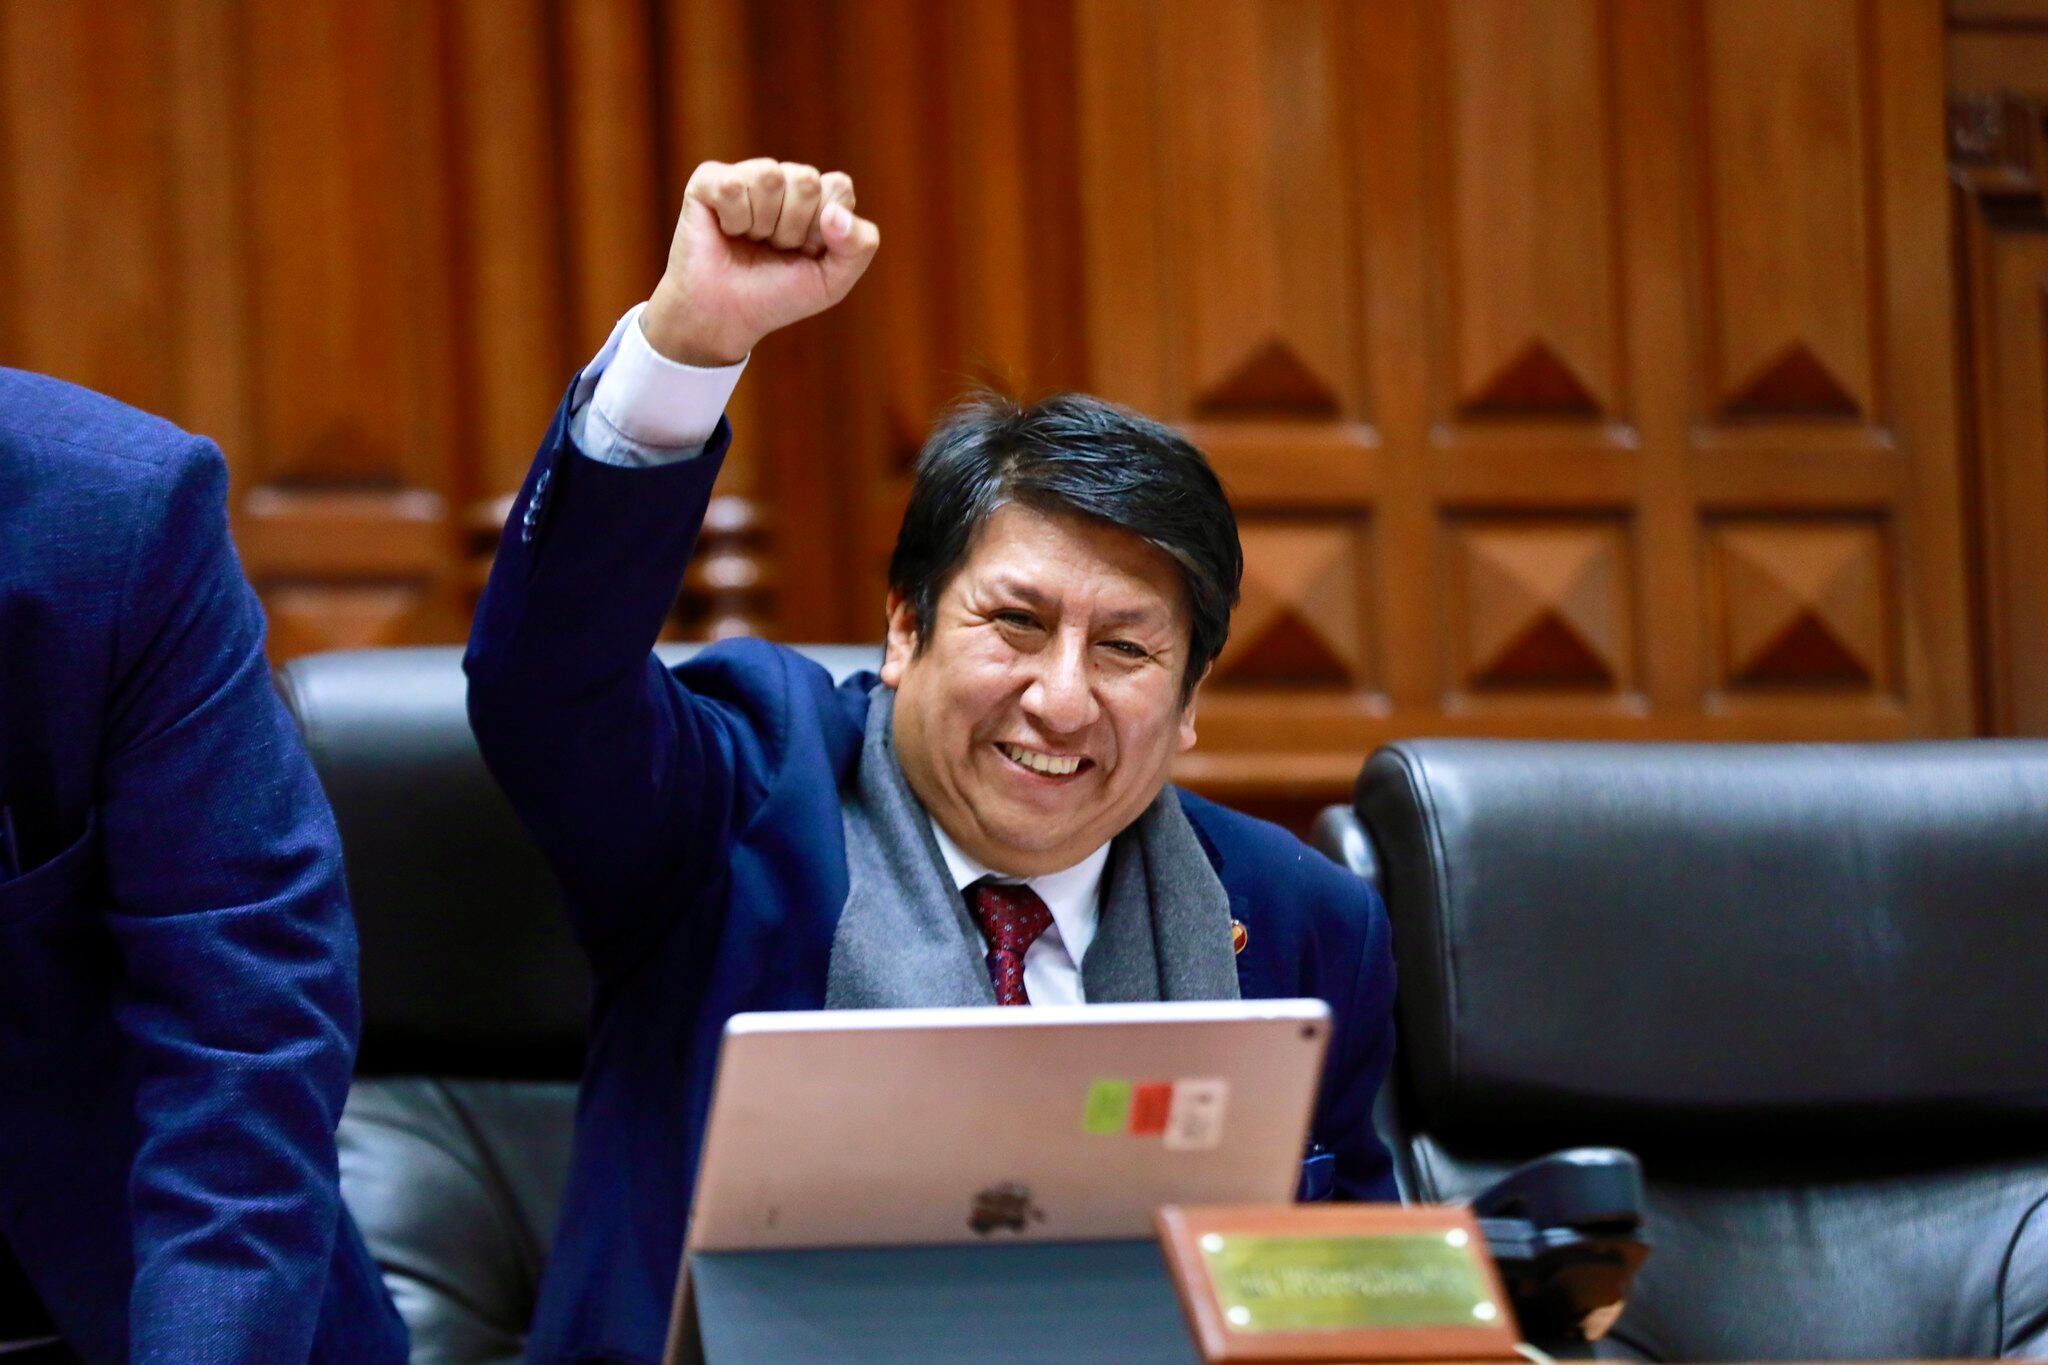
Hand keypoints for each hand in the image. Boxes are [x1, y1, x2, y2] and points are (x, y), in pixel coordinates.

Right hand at [641, 158, 879, 366]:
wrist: (725, 317)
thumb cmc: (778, 295)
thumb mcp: (833, 281)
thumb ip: (859, 247)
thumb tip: (836, 213)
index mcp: (818, 197)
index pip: (838, 187)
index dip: (823, 229)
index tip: (805, 252)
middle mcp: (785, 179)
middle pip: (806, 180)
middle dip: (792, 228)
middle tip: (774, 249)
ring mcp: (747, 175)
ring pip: (769, 177)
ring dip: (761, 225)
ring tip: (750, 241)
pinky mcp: (709, 179)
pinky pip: (733, 186)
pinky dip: (732, 221)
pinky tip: (726, 232)